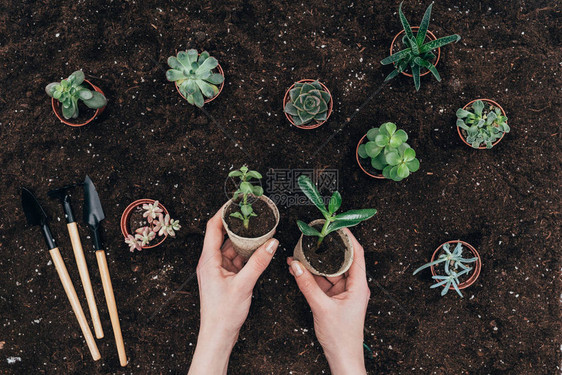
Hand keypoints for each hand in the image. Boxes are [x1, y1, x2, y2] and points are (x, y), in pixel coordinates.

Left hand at [189, 210, 278, 374]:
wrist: (218, 335)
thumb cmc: (224, 314)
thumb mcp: (244, 285)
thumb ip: (259, 262)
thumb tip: (272, 243)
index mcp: (208, 260)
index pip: (213, 228)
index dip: (222, 212)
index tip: (234, 202)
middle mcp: (210, 262)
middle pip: (223, 236)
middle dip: (237, 225)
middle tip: (252, 214)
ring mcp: (217, 270)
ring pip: (231, 248)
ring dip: (244, 241)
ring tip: (259, 230)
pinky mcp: (224, 278)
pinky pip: (236, 260)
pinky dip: (246, 255)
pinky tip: (258, 251)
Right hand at [288, 229, 368, 374]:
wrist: (342, 357)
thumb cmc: (341, 336)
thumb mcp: (321, 307)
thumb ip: (307, 285)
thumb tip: (295, 265)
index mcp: (359, 285)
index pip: (357, 254)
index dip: (348, 238)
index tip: (336, 226)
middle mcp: (354, 286)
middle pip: (342, 260)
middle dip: (327, 248)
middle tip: (315, 236)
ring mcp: (345, 292)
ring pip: (331, 271)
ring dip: (317, 263)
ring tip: (302, 252)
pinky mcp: (336, 298)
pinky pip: (324, 282)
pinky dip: (313, 276)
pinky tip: (300, 269)